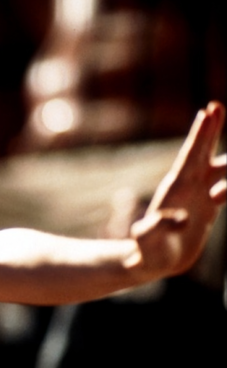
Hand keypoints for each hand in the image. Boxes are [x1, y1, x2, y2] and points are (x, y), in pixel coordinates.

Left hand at [130, 101, 225, 275]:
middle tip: (216, 106)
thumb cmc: (147, 252)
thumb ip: (155, 230)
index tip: (207, 112)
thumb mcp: (147, 242)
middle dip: (211, 130)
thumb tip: (177, 220)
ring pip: (219, 168)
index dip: (200, 135)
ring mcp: (199, 193)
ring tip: (216, 191)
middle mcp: (187, 186)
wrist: (151, 261)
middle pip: (202, 152)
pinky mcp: (208, 205)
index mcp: (175, 189)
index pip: (190, 156)